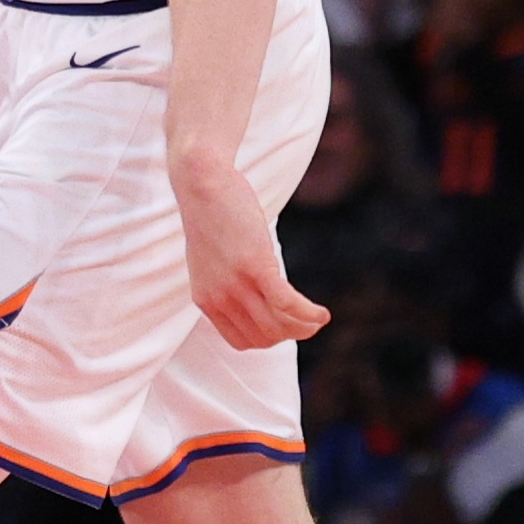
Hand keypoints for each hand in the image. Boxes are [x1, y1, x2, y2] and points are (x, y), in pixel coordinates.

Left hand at [175, 157, 326, 348]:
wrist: (201, 182)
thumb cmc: (211, 216)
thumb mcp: (212, 261)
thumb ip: (226, 283)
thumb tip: (253, 296)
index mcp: (206, 300)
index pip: (242, 341)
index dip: (268, 339)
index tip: (285, 326)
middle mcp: (219, 298)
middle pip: (265, 338)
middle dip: (291, 335)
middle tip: (307, 321)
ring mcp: (236, 285)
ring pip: (278, 327)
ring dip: (305, 328)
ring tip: (318, 318)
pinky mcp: (255, 267)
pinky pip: (288, 304)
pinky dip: (309, 314)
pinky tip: (322, 313)